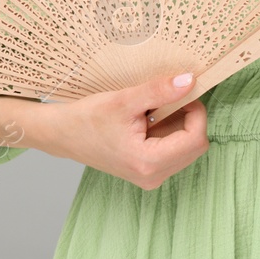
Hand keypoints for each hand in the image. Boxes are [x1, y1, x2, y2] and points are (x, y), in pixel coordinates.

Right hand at [45, 72, 209, 189]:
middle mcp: (154, 176)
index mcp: (149, 163)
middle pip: (195, 145)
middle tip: (167, 99)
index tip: (181, 93)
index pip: (196, 139)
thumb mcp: (125, 100)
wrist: (63, 135)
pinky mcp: (148, 172)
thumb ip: (159, 91)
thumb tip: (189, 81)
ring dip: (179, 125)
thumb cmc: (88, 119)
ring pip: (187, 148)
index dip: (195, 112)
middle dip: (188, 119)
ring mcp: (151, 177)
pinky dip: (170, 132)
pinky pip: (175, 151)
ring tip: (153, 112)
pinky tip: (149, 121)